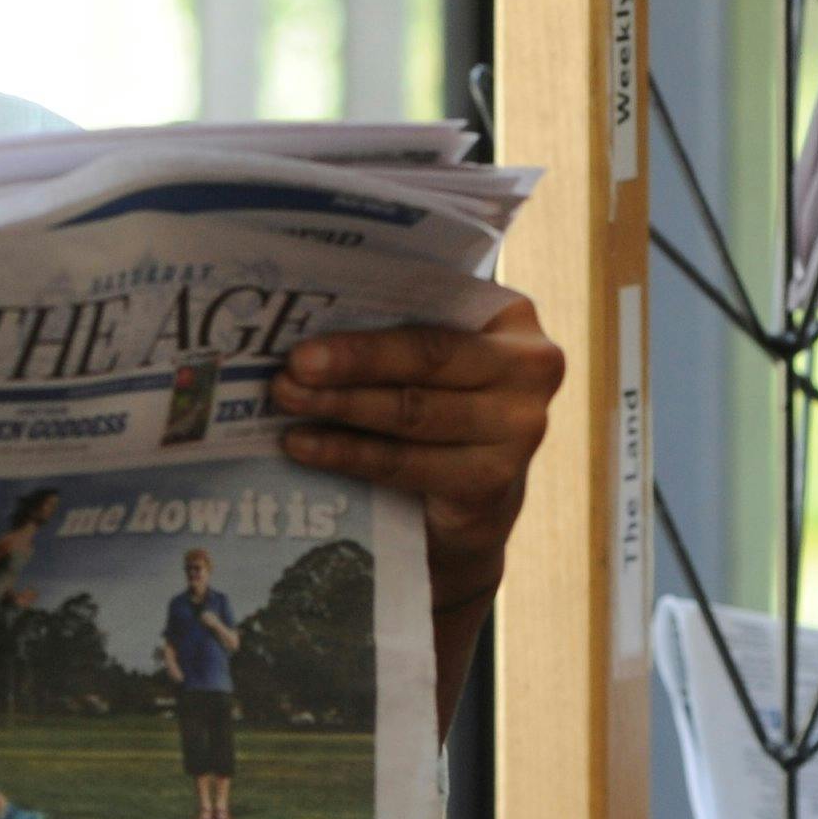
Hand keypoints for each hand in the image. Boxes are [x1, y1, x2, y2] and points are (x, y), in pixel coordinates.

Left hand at [276, 294, 564, 732]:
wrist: (469, 497)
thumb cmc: (439, 402)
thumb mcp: (432, 359)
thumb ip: (394, 333)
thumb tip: (302, 329)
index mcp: (513, 322)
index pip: (433, 323)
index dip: (366, 335)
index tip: (302, 344)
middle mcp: (530, 372)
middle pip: (427, 363)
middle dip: (350, 367)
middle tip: (288, 374)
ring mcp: (519, 432)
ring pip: (413, 414)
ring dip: (341, 408)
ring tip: (287, 403)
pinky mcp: (494, 483)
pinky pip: (407, 464)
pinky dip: (349, 455)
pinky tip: (305, 446)